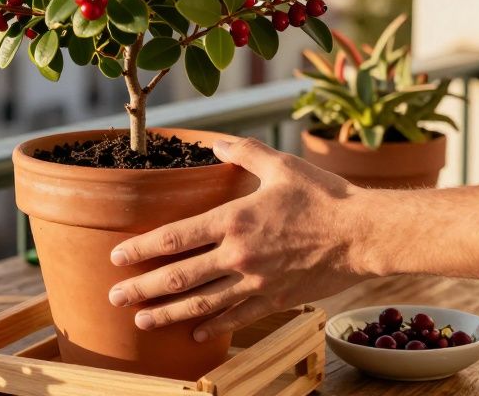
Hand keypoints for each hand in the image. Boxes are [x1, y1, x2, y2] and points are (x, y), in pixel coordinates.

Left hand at [107, 137, 370, 342]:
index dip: (141, 248)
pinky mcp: (275, 299)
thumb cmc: (324, 195)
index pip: (175, 237)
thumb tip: (214, 144)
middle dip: (142, 289)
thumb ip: (242, 151)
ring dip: (168, 314)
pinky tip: (193, 335)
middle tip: (115, 297)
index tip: (117, 257)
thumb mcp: (280, 165)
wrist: (363, 234)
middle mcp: (239, 254)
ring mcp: (256, 282)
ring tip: (141, 321)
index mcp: (234, 219)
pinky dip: (212, 328)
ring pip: (201, 304)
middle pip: (179, 276)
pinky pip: (237, 318)